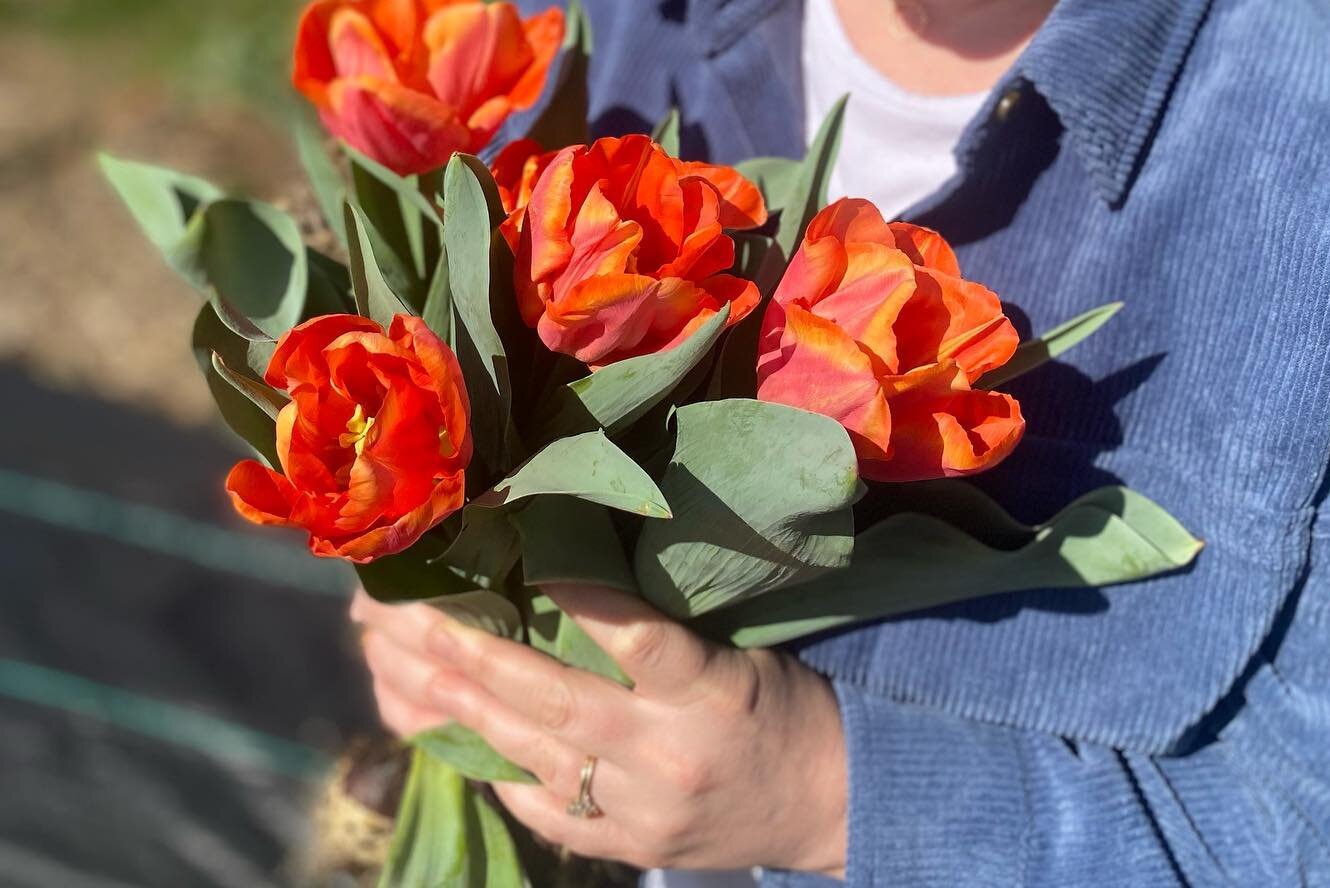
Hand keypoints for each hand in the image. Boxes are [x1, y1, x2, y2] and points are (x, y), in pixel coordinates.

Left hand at [351, 582, 846, 877]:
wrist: (832, 801)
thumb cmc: (783, 702)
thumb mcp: (739, 652)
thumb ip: (666, 630)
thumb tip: (576, 571)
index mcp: (711, 691)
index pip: (638, 640)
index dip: (579, 600)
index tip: (523, 560)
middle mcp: (670, 754)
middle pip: (562, 703)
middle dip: (482, 661)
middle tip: (421, 621)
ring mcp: (645, 811)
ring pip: (541, 758)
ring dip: (472, 714)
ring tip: (417, 673)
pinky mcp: (632, 849)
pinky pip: (553, 813)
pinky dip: (507, 775)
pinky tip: (463, 740)